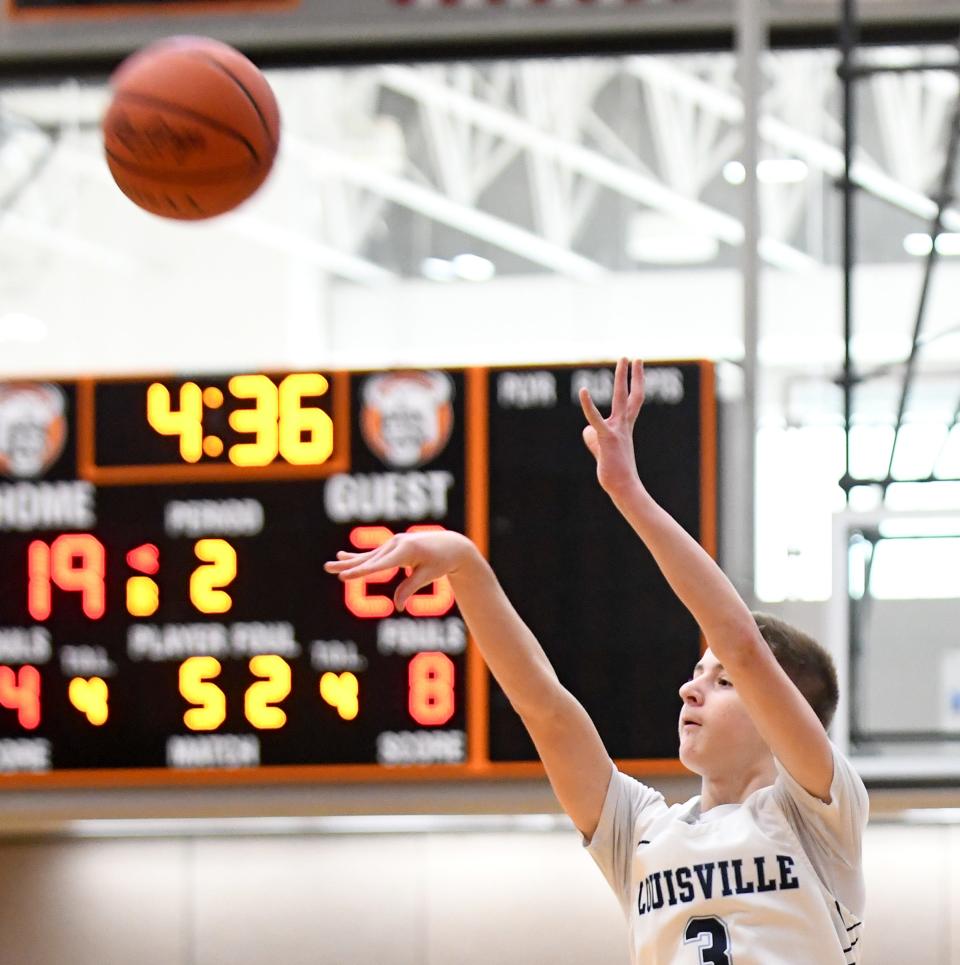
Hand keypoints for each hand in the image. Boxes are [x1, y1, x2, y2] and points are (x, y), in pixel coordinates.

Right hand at [323, 529, 474, 611]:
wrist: (451, 545)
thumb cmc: (441, 561)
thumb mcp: (429, 576)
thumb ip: (410, 588)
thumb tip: (398, 606)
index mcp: (406, 550)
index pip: (379, 565)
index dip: (361, 572)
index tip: (345, 576)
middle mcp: (396, 544)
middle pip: (368, 559)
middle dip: (348, 566)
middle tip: (329, 569)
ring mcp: (393, 543)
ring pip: (368, 557)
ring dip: (348, 562)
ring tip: (330, 564)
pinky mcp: (393, 547)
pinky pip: (373, 554)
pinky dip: (358, 557)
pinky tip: (342, 556)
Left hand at [579, 358, 645, 498]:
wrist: (623, 487)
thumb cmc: (614, 472)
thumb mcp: (602, 452)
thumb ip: (594, 438)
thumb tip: (587, 430)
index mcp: (624, 427)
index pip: (632, 401)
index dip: (635, 384)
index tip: (637, 369)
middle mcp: (623, 425)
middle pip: (630, 394)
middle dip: (631, 375)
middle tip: (633, 357)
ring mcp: (617, 430)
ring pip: (621, 398)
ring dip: (622, 377)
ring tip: (623, 359)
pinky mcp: (606, 438)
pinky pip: (595, 418)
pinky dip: (588, 404)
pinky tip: (583, 390)